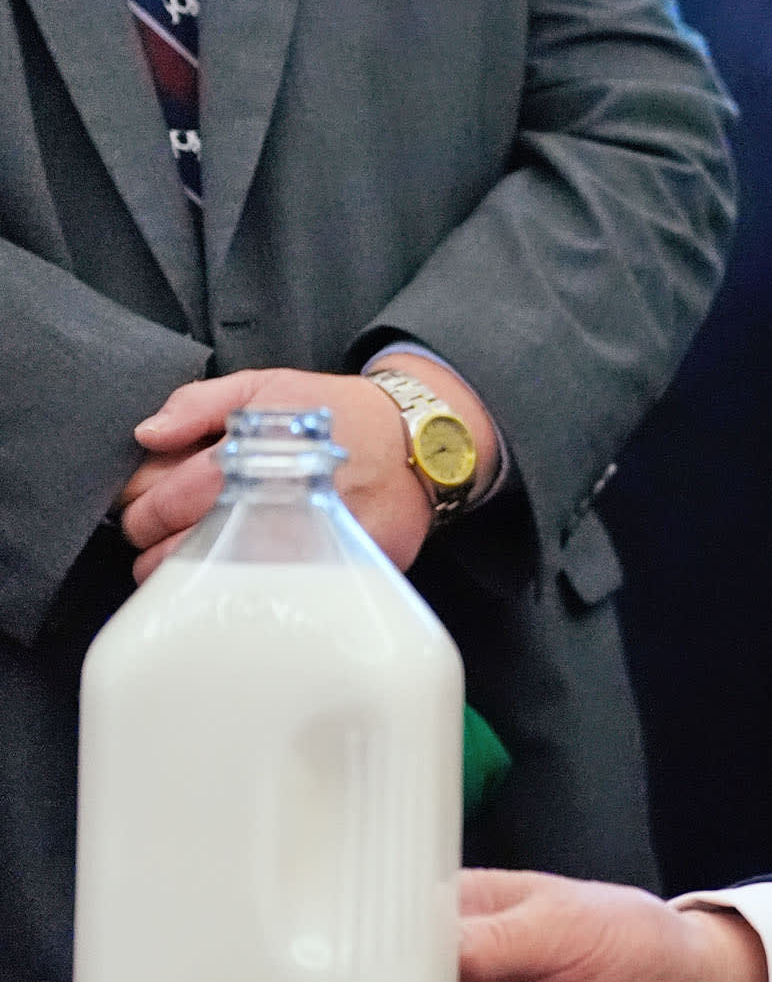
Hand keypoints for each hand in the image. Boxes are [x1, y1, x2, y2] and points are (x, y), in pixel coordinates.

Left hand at [118, 358, 495, 580]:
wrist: (420, 442)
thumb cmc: (339, 414)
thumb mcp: (268, 386)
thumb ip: (199, 403)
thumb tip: (148, 435)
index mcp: (244, 461)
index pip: (161, 502)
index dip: (140, 507)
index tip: (143, 506)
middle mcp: (270, 508)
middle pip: (176, 551)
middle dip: (156, 546)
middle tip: (163, 536)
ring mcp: (302, 546)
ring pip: (216, 582)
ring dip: (192, 575)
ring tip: (198, 558)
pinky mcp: (333, 572)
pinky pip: (270, 595)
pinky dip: (249, 589)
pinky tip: (246, 572)